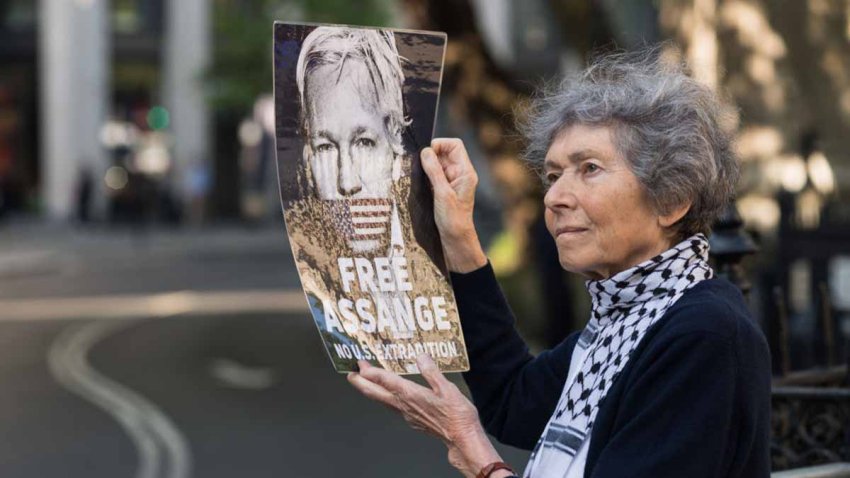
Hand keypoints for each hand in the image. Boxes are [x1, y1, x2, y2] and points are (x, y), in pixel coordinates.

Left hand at [347, 354, 504, 476]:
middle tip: (351, 373)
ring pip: (382, 400)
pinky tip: (385, 394)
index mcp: (411, 395)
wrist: (461, 438)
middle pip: (376, 393)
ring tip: (363, 381)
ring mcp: (406, 414)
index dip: (372, 372)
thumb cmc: (457, 415)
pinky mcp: (411, 419)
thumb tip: (421, 357)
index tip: (360, 364)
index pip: (386, 381)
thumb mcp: (448, 389)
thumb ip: (432, 372)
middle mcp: (404, 405)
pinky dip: (383, 397)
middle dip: (361, 383)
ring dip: (370, 390)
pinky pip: (391, 406)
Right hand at [420, 139, 486, 272]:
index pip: (454, 145)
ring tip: (420, 179)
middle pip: (443, 153)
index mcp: (465, 172)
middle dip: (430, 157)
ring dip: (426, 168)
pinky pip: (432, 176)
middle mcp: (459, 174)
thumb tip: (425, 151)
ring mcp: (450, 182)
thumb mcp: (442, 194)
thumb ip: (434, 171)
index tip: (426, 154)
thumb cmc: (453, 220)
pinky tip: (421, 186)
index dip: (439, 145)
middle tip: (419, 168)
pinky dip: (425, 177)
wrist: (455, 240)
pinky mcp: (442, 190)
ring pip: (436, 164)